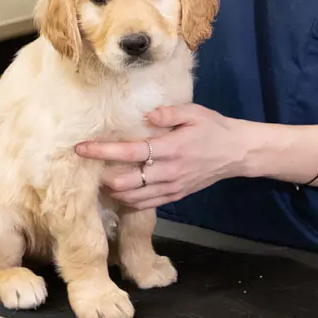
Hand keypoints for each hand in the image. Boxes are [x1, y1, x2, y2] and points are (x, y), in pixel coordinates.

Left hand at [75, 104, 247, 209]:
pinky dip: (128, 201)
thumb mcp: (194, 113)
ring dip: (112, 192)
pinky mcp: (175, 196)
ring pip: (133, 197)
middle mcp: (169, 172)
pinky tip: (118, 192)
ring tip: (98, 182)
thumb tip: (147, 115)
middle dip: (103, 177)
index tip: (81, 148)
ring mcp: (172, 187)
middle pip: (126, 182)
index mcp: (171, 149)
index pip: (130, 153)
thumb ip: (169, 113)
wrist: (237, 153)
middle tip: (88, 168)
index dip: (103, 151)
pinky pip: (146, 204)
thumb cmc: (213, 128)